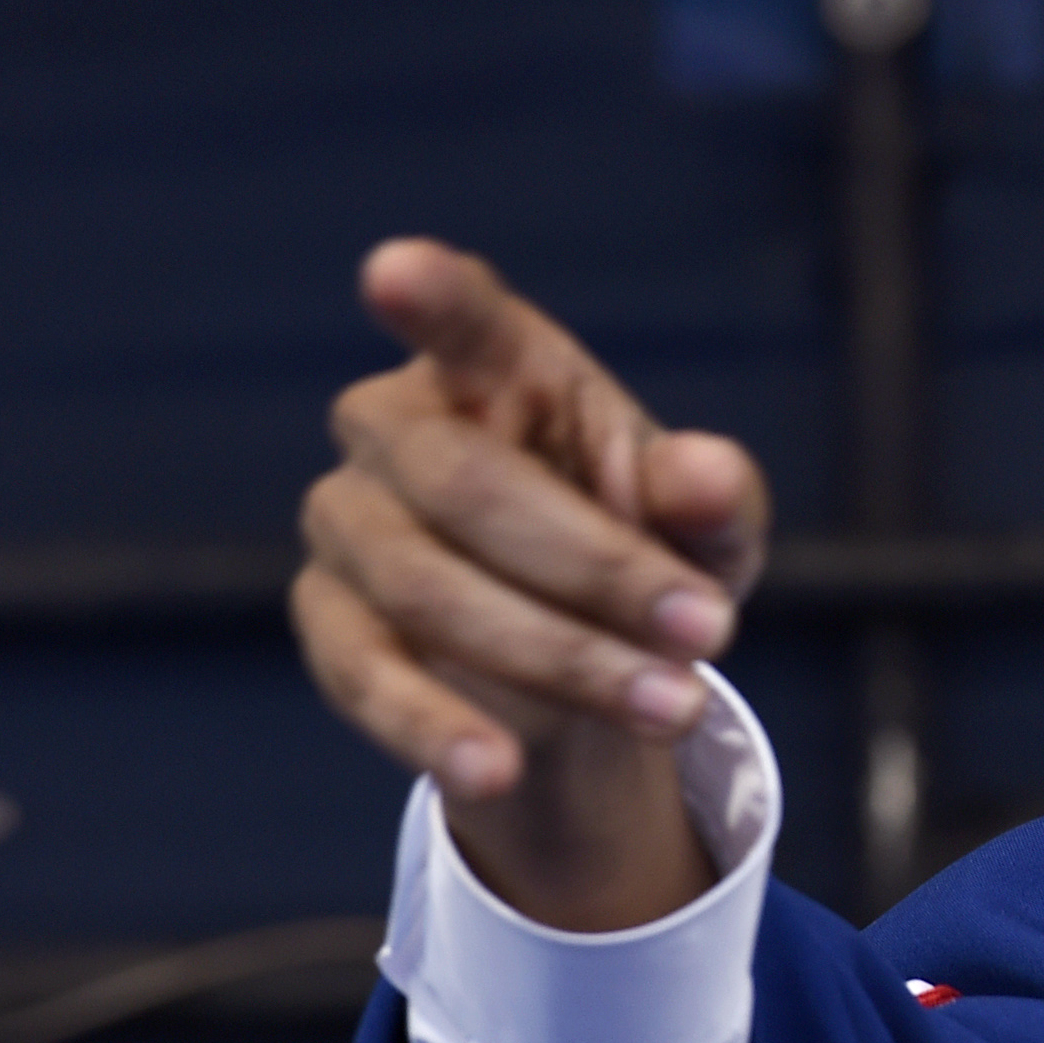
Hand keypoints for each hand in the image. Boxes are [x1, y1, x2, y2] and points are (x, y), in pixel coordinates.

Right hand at [294, 239, 771, 929]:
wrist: (588, 674)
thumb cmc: (649, 556)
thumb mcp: (710, 533)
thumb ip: (714, 497)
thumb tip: (702, 475)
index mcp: (500, 368)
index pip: (463, 320)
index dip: (431, 297)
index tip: (396, 271)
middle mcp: (399, 428)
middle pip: (468, 483)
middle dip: (596, 567)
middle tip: (713, 632)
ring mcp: (348, 524)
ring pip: (426, 588)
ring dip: (559, 655)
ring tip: (674, 705)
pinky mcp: (329, 623)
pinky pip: (365, 677)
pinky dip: (434, 729)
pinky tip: (496, 771)